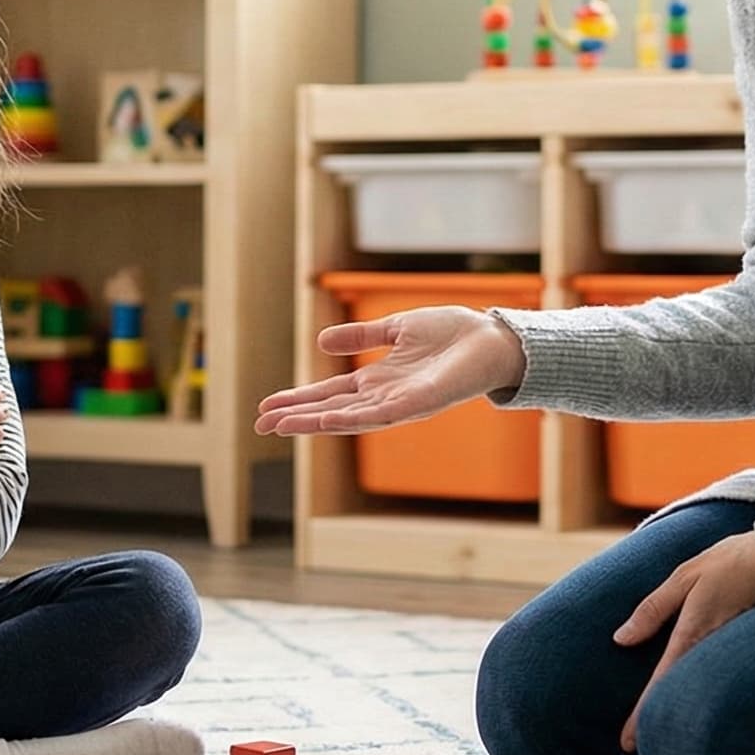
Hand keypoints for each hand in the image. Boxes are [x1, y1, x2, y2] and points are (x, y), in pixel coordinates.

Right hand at [254, 307, 528, 436]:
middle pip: (332, 410)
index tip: (267, 407)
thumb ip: (363, 336)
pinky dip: (349, 419)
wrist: (494, 338)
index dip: (298, 400)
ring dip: (313, 422)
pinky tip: (324, 419)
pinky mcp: (420, 403)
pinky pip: (379, 415)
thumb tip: (321, 343)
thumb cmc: (454, 333)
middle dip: (296, 418)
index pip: (330, 394)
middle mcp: (386, 397)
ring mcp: (401, 403)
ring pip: (348, 418)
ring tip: (281, 425)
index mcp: (380, 381)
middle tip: (260, 425)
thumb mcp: (397, 328)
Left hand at [614, 532, 754, 754]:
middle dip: (662, 740)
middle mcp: (711, 652)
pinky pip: (719, 688)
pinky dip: (707, 710)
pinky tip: (701, 724)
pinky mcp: (743, 654)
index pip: (660, 684)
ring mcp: (730, 656)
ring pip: (702, 703)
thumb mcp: (685, 576)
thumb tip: (621, 638)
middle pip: (681, 705)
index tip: (626, 747)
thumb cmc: (730, 563)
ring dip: (685, 731)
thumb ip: (653, 609)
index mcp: (692, 634)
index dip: (642, 717)